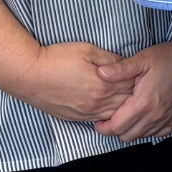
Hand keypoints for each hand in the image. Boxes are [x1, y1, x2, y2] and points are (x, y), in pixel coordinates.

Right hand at [12, 41, 134, 121]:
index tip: (141, 72)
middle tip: (139, 85)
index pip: (131, 85)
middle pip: (126, 103)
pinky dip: (109, 114)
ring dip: (123, 107)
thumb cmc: (57, 59)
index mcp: (103, 86)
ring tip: (127, 96)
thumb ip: (109, 59)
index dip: (138, 78)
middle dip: (134, 93)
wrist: (29, 76)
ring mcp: (86, 113)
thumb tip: (125, 65)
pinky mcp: (76, 118)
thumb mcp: (87, 50)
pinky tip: (111, 107)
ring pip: (114, 115)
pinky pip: (99, 120)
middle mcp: (97, 103)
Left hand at [92, 37, 171, 141]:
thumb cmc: (168, 57)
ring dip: (132, 130)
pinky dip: (149, 130)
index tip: (99, 121)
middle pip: (127, 136)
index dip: (103, 127)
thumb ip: (120, 69)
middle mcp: (156, 115)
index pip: (116, 127)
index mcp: (144, 103)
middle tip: (112, 119)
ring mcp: (168, 119)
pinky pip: (159, 134)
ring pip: (142, 136)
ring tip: (128, 117)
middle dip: (115, 130)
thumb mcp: (142, 59)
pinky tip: (146, 118)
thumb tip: (100, 73)